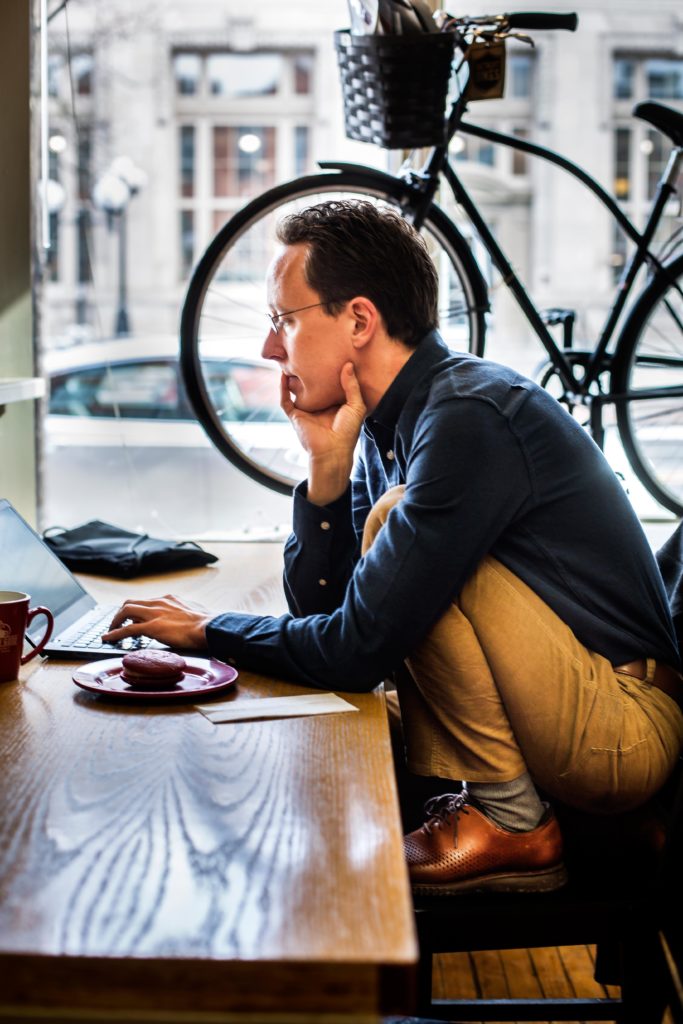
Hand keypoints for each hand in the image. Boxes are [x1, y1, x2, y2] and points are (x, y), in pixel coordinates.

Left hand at [102, 595, 212, 649]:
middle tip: (117, 624)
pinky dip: (115, 634)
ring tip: (110, 631)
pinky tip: (107, 639)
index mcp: (169, 599)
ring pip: (126, 612)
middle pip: (131, 603)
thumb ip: (184, 614)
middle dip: (121, 614)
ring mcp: (154, 614)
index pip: (146, 602)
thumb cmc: (207, 624)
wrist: (210, 627)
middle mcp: (159, 603)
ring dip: (115, 621)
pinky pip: (127, 629)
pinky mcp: (152, 627)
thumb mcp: (194, 613)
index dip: (136, 610)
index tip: (133, 618)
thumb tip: (187, 621)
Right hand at [281, 362, 365, 504]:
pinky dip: (282, 388)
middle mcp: (318, 405)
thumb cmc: (347, 432)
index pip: (329, 383)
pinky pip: (285, 400)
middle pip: (312, 384)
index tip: (329, 354)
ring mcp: (306, 410)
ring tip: (291, 360)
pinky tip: (282, 375)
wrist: (333, 451)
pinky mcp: (295, 416)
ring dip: (293, 377)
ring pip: (296, 389)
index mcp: (334, 403)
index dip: (328, 370)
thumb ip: (351, 385)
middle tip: (307, 352)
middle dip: (309, 371)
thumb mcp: (355, 405)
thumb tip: (348, 365)